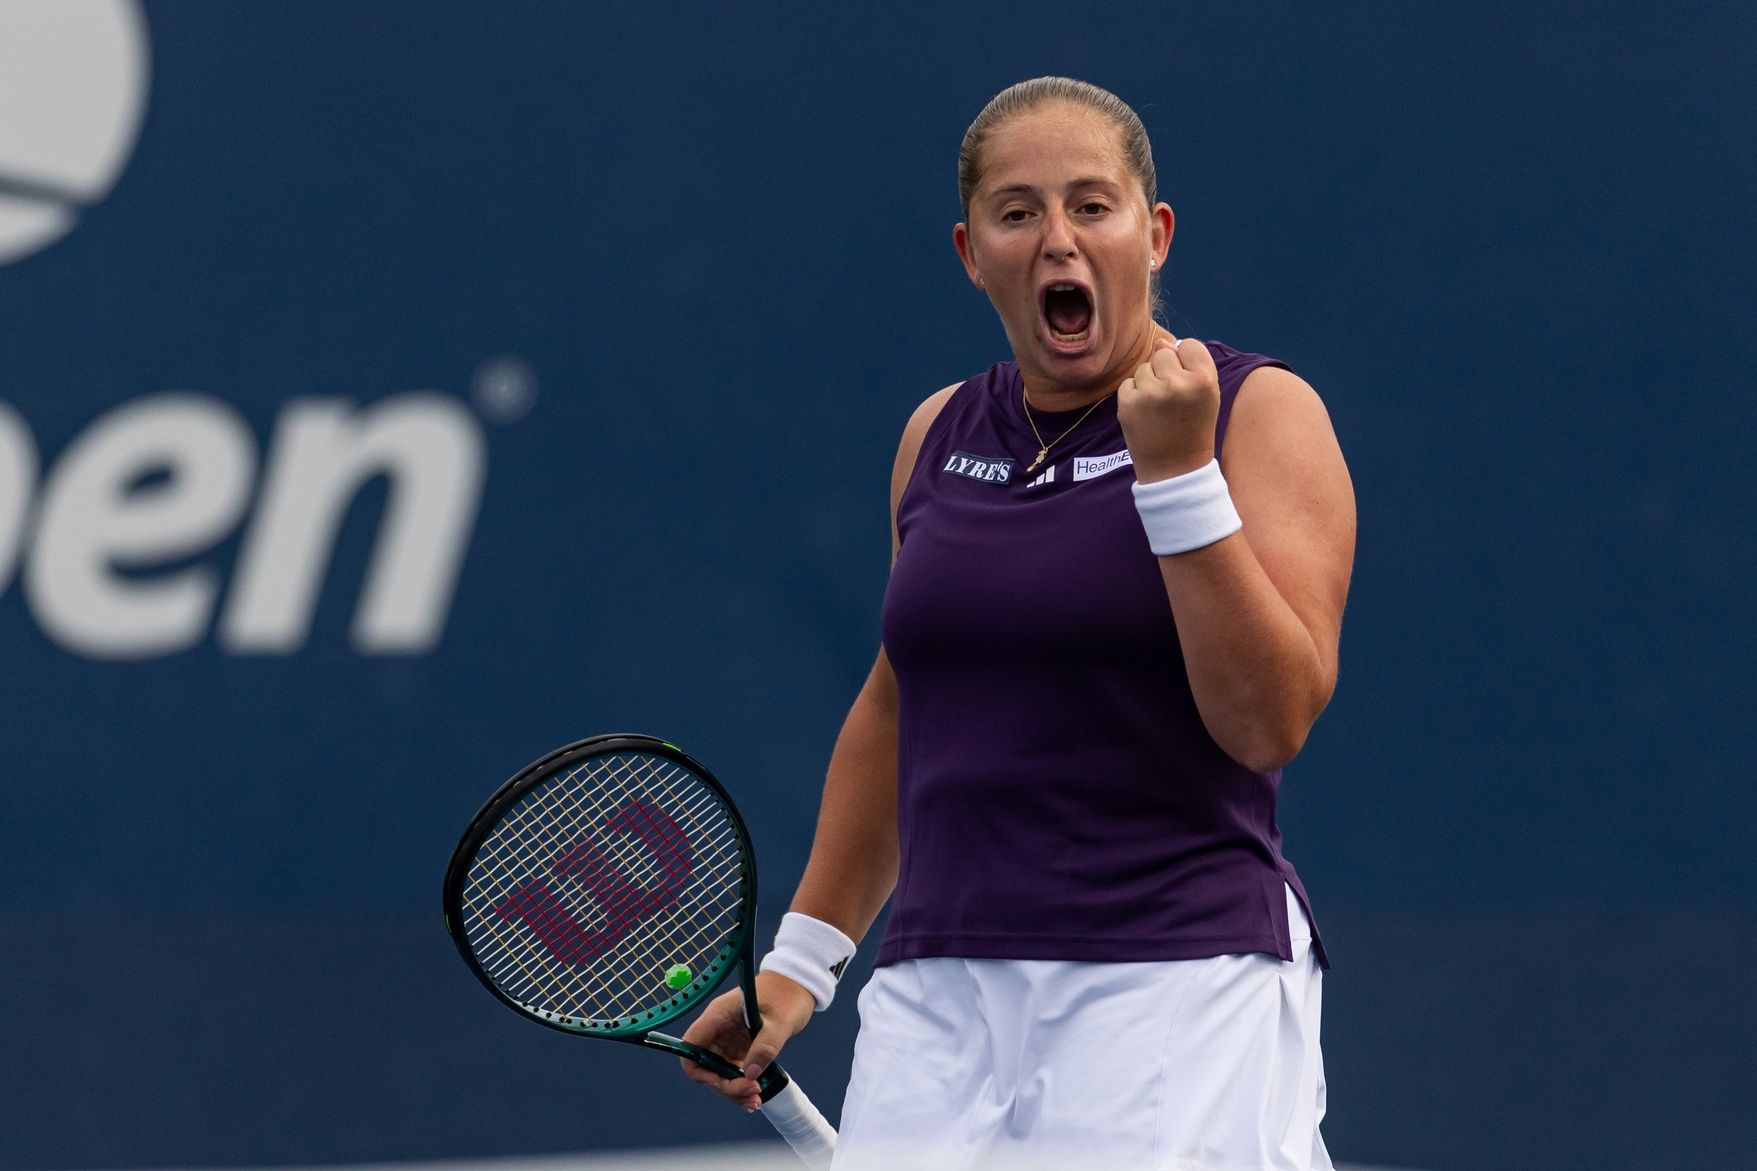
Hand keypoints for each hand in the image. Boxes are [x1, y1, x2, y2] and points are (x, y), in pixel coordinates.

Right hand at [677, 971, 815, 1111]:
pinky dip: (743, 1087)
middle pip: (706, 1067)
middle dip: (724, 1085)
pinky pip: (735, 1074)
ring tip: (756, 1101)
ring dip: (735, 1091)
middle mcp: (719, 1031)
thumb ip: (764, 1047)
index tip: (720, 1081)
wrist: (798, 987)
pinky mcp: (741, 1051)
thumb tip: (750, 1075)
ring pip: (720, 1075)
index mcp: (718, 1016)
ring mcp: (729, 1042)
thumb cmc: (786, 995)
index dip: (698, 1068)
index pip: (691, 1046)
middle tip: (752, 1092)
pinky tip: (755, 1099)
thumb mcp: (780, 1021)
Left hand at [1117, 335, 1221, 482]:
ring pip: (1144, 368)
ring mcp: (1150, 393)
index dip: (1187, 361)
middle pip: (1163, 353)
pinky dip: (1134, 395)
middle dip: (1166, 370)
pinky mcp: (1128, 403)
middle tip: (1173, 398)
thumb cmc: (1193, 428)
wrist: (1175, 469)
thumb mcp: (1208, 396)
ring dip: (1149, 382)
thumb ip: (1190, 365)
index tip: (1189, 380)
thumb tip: (1160, 342)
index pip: (1190, 345)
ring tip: (1159, 409)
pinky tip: (1146, 414)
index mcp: (1204, 380)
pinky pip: (1128, 383)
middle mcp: (1177, 384)